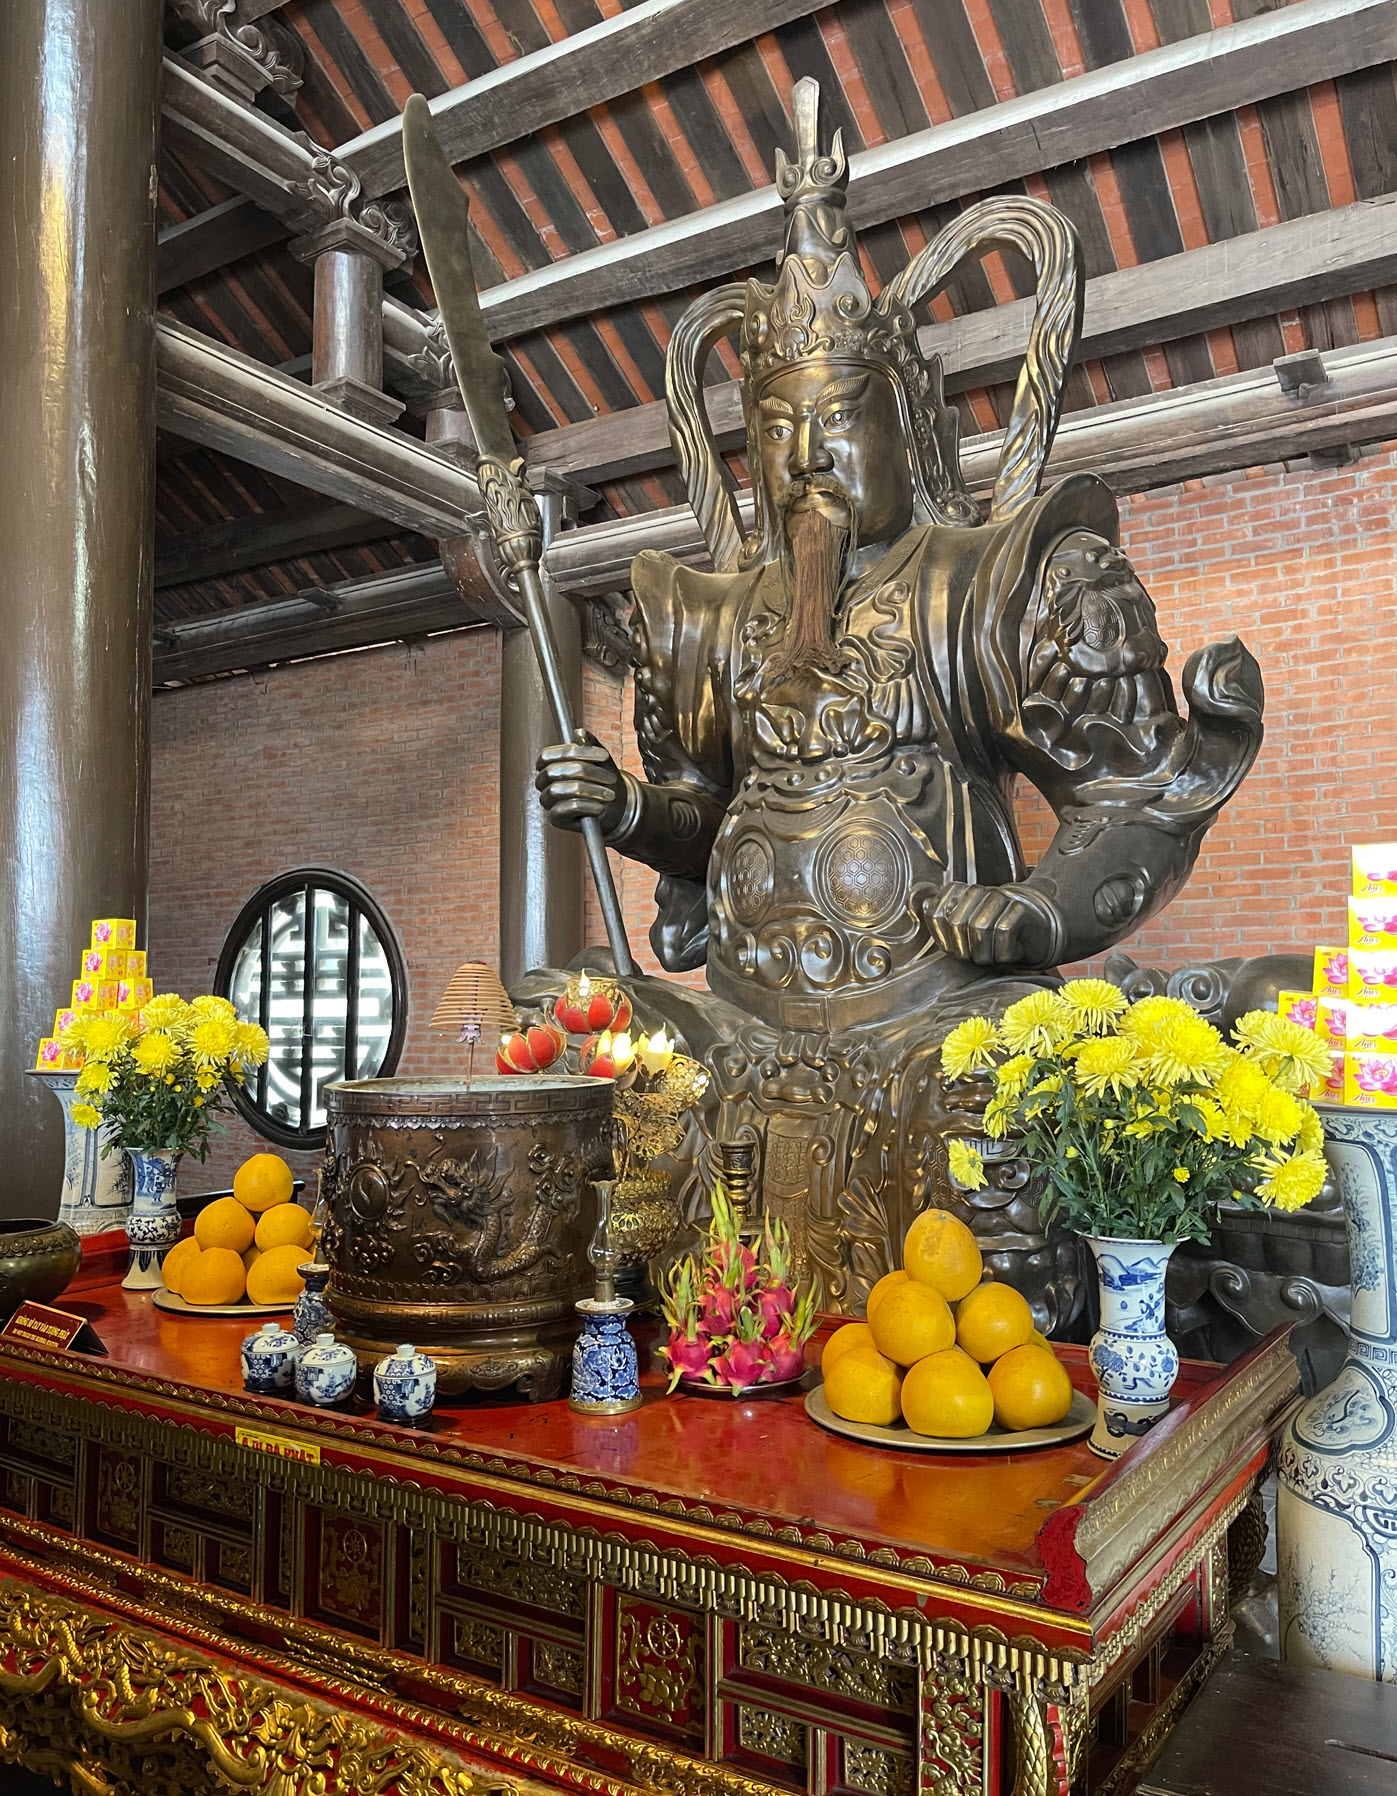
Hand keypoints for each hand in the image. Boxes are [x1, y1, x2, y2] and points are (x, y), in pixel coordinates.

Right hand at [535, 732, 627, 832]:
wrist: (614, 805)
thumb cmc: (603, 778)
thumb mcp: (600, 759)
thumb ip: (589, 744)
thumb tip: (578, 733)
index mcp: (548, 764)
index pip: (547, 755)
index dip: (573, 752)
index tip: (603, 755)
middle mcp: (543, 782)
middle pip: (555, 771)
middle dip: (586, 772)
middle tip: (611, 778)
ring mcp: (548, 800)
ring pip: (559, 790)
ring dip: (589, 791)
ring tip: (609, 794)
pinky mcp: (555, 818)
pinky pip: (565, 809)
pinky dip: (586, 806)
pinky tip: (600, 807)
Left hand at [929, 881, 1056, 966]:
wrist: (1039, 933)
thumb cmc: (999, 936)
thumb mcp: (967, 932)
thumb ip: (942, 921)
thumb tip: (921, 905)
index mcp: (961, 894)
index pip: (935, 913)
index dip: (942, 939)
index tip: (958, 949)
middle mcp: (979, 892)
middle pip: (956, 923)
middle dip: (966, 949)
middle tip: (981, 955)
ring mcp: (1001, 897)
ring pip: (979, 928)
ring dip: (987, 953)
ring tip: (996, 955)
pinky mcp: (1021, 908)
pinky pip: (1004, 932)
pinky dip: (1007, 951)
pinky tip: (1013, 951)